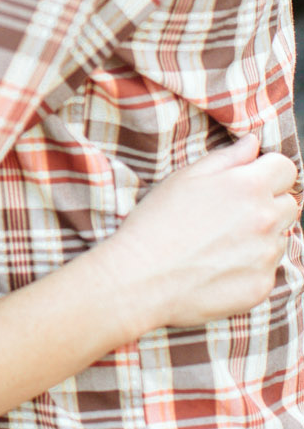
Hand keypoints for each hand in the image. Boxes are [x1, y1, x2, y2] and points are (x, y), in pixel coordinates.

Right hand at [110, 133, 299, 330]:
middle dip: (267, 204)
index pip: (285, 168)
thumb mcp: (184, 179)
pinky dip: (251, 265)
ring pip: (280, 236)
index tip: (249, 181)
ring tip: (220, 242)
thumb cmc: (155, 224)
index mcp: (248, 186)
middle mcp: (266, 219)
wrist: (140, 279)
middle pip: (288, 203)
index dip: (268, 172)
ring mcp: (267, 255)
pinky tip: (218, 265)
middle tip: (229, 215)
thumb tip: (253, 143)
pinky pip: (268, 268)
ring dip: (261, 236)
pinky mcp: (263, 284)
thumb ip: (226, 158)